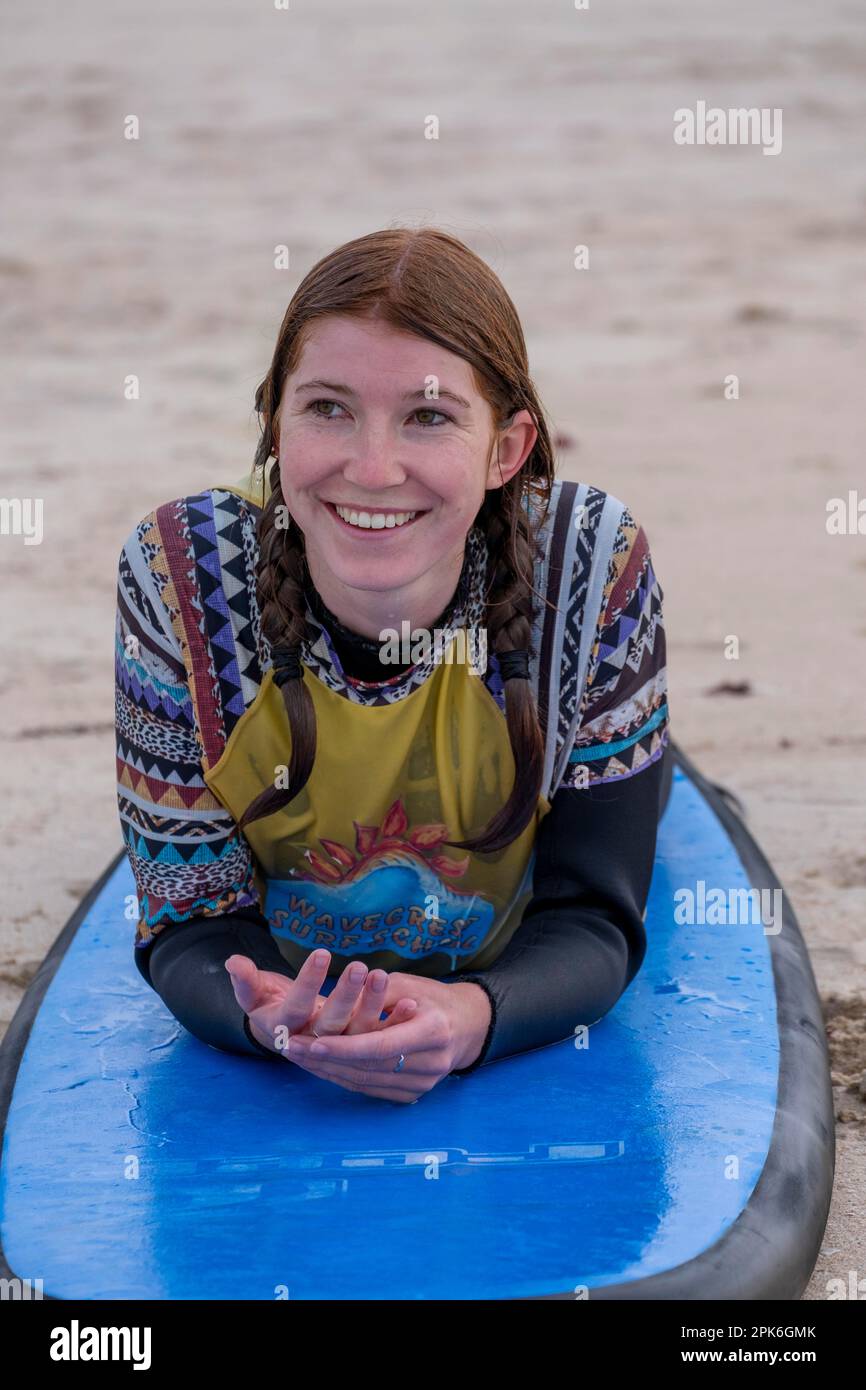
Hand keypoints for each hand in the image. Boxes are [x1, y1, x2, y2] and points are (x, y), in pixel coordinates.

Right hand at [225, 950, 417, 1057]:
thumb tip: (233, 962)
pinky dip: (393, 1021)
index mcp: (284, 1031)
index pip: (295, 1008)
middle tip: (359, 965)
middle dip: (345, 994)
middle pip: (329, 1024)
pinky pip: (378, 1040)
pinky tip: (409, 1002)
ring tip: (383, 977)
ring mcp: (338, 1050)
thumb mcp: (256, 995)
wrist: (292, 1037)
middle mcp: (311, 1045)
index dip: (308, 983)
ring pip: (357, 1034)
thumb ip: (246, 982)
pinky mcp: (359, 1050)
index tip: (321, 952)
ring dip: (372, 1007)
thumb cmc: (274, 1005)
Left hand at [284, 974, 492, 1103]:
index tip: (312, 1042)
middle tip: (291, 1047)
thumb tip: (337, 1003)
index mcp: (433, 1032)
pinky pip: (372, 1089)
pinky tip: (320, 1066)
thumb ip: (375, 995)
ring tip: (298, 1056)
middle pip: (369, 1067)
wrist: (467, 1026)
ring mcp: (424, 1084)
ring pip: (367, 1082)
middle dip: (326, 1059)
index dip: (344, 1047)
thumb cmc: (433, 997)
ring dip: (328, 1070)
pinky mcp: (414, 1094)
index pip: (380, 1045)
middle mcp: (431, 1063)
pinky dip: (344, 1077)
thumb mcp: (409, 984)